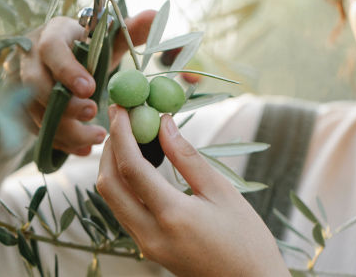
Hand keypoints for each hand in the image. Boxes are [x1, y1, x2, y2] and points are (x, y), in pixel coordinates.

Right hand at [16, 12, 154, 155]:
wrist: (63, 58)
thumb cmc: (87, 47)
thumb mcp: (107, 38)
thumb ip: (130, 29)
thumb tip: (154, 14)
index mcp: (52, 34)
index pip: (50, 49)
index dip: (67, 70)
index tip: (91, 88)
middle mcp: (30, 58)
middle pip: (35, 85)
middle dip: (64, 105)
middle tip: (92, 113)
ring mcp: (21, 85)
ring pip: (34, 112)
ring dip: (65, 130)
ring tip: (96, 137)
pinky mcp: (22, 107)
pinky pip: (35, 129)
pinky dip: (60, 142)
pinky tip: (83, 149)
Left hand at [97, 104, 289, 276]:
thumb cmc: (247, 240)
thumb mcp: (222, 192)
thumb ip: (187, 157)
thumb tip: (163, 124)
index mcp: (172, 216)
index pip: (131, 167)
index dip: (121, 133)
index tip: (119, 108)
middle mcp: (150, 234)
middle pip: (108, 185)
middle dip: (109, 148)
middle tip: (119, 121)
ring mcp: (145, 245)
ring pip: (111, 199)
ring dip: (112, 166)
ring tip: (127, 138)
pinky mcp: (147, 249)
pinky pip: (122, 211)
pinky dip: (122, 185)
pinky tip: (136, 166)